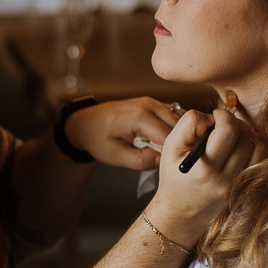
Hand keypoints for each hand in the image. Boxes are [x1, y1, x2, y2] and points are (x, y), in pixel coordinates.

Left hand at [64, 97, 179, 169]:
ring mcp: (152, 101)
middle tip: (170, 160)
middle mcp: (149, 104)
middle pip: (180, 126)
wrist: (86, 122)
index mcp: (140, 116)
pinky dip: (174, 129)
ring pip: (180, 120)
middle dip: (179, 143)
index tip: (170, 165)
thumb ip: (139, 161)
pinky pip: (174, 116)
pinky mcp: (154, 103)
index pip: (171, 137)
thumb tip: (162, 161)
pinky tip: (164, 142)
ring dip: (178, 135)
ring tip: (166, 151)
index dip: (174, 153)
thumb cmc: (97, 139)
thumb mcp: (115, 156)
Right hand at [144, 106, 262, 246]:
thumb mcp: (170, 147)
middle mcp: (225, 180)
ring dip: (246, 134)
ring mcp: (239, 186)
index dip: (222, 115)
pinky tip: (239, 147)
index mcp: (204, 170)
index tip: (214, 117)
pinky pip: (261, 160)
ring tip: (231, 136)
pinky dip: (253, 147)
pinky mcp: (247, 188)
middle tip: (222, 126)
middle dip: (235, 123)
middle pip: (246, 136)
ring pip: (258, 146)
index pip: (228, 130)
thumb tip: (212, 116)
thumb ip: (188, 124)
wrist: (182, 212)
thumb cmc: (175, 176)